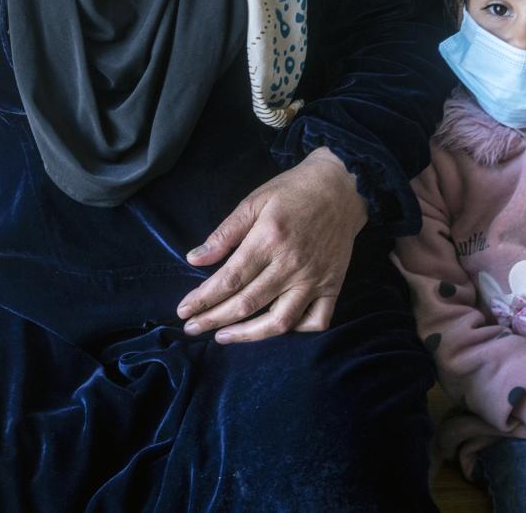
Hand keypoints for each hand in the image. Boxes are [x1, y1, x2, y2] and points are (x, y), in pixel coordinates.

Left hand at [175, 147, 366, 343]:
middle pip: (247, 303)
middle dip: (214, 319)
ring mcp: (315, 279)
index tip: (184, 311)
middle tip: (191, 328)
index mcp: (269, 239)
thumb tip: (194, 259)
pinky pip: (316, 321)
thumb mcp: (253, 201)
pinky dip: (296, 331)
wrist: (341, 187)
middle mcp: (292, 264)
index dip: (204, 299)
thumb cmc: (292, 191)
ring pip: (280, 321)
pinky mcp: (334, 286)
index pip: (229, 279)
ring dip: (248, 335)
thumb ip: (225, 233)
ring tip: (222, 337)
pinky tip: (273, 328)